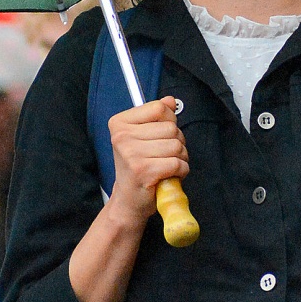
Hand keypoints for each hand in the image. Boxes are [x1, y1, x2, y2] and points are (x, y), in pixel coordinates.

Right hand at [107, 98, 188, 231]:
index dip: (169, 121)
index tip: (161, 135)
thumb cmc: (138, 168)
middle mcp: (122, 137)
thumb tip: (170, 100)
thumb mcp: (142, 137)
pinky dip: (181, 170)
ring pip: (176, 145)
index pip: (159, 108)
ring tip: (167, 166)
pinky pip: (177, 163)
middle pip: (171, 127)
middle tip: (165, 155)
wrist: (129, 200)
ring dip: (180, 157)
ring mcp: (131, 154)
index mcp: (119, 124)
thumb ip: (156, 116)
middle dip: (177, 142)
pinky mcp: (143, 171)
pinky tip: (170, 175)